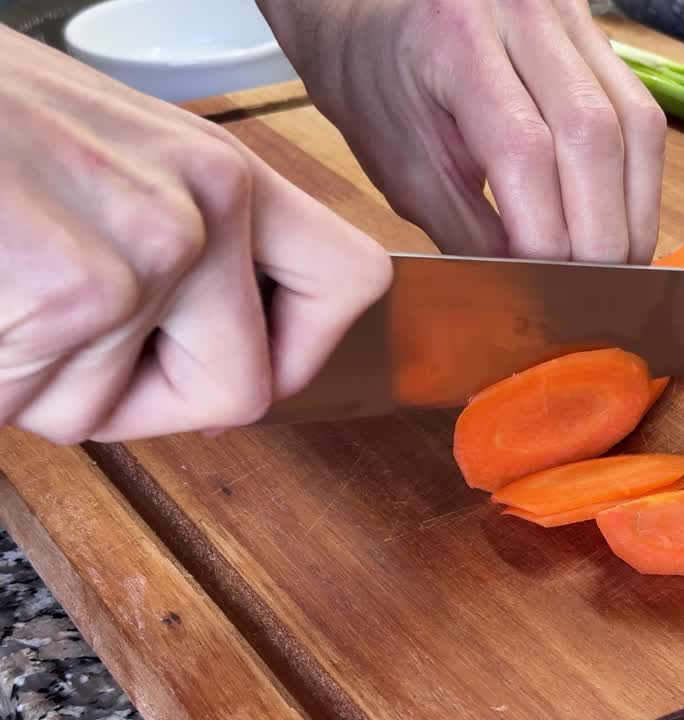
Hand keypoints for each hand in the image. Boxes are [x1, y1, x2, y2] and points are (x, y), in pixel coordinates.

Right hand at [0, 27, 391, 444]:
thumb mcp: (114, 159)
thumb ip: (187, 239)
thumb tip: (233, 336)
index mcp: (224, 171)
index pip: (352, 284)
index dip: (306, 351)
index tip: (257, 364)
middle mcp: (206, 207)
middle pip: (243, 391)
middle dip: (149, 397)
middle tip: (73, 341)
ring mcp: (147, 253)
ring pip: (123, 412)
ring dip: (51, 382)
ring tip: (6, 287)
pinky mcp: (73, 297)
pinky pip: (49, 407)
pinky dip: (1, 380)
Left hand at [258, 0, 666, 263]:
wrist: (373, 19)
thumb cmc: (377, 89)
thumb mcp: (403, 169)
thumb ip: (467, 231)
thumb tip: (529, 291)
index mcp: (454, 40)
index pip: (524, 151)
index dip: (546, 236)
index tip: (547, 294)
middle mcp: (521, 10)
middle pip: (593, 135)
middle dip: (601, 232)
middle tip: (594, 295)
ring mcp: (567, 16)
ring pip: (636, 124)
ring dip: (635, 210)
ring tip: (619, 267)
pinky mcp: (594, 34)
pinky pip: (640, 113)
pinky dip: (637, 178)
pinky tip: (622, 221)